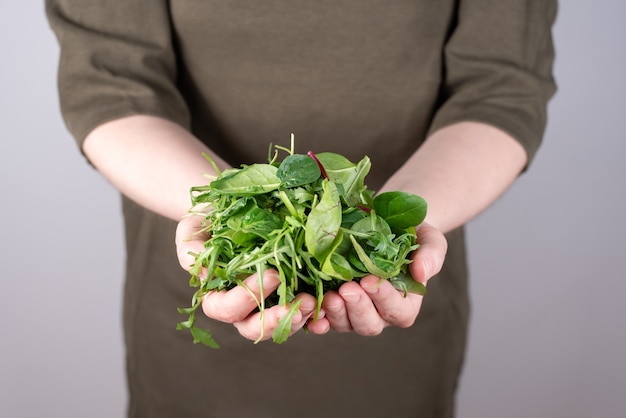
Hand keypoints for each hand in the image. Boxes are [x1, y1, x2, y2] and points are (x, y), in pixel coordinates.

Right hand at [175, 215, 317, 341]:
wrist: (230, 212)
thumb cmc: (207, 222)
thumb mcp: (192, 229)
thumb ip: (191, 251)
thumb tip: (204, 273)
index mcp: (216, 296)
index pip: (226, 309)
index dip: (247, 297)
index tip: (272, 275)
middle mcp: (241, 307)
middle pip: (254, 328)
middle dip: (277, 320)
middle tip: (301, 303)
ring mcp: (266, 304)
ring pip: (280, 327)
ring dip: (298, 319)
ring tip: (314, 302)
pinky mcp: (288, 296)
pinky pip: (301, 314)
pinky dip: (315, 315)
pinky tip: (327, 307)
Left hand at [306, 222, 446, 335]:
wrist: (386, 225)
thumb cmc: (412, 235)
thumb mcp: (429, 239)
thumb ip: (431, 256)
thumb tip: (422, 273)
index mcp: (405, 303)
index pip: (398, 311)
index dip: (384, 299)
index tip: (371, 281)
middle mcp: (379, 313)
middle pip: (369, 324)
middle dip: (357, 308)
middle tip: (347, 289)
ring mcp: (354, 311)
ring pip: (345, 324)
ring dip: (336, 312)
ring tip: (329, 295)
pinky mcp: (335, 304)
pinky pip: (324, 318)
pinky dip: (317, 317)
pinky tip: (310, 309)